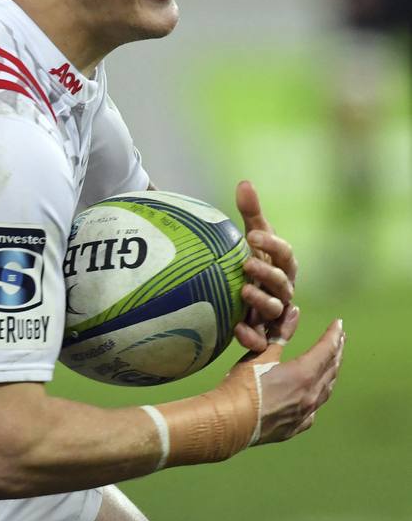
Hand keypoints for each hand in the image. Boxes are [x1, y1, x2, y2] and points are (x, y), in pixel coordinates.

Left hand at [235, 180, 297, 351]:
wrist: (242, 294)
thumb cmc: (251, 260)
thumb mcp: (251, 237)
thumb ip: (250, 213)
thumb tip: (244, 182)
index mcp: (282, 265)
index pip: (284, 253)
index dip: (271, 245)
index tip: (251, 235)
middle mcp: (283, 289)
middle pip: (282, 282)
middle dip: (267, 274)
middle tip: (246, 264)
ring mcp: (274, 312)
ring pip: (274, 309)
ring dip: (261, 301)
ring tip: (242, 292)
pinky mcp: (261, 331)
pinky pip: (261, 338)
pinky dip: (251, 335)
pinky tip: (236, 329)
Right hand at [240, 311, 344, 445]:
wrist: (231, 421)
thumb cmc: (243, 386)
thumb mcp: (259, 356)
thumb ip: (279, 336)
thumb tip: (294, 312)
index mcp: (304, 374)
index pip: (326, 350)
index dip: (333, 335)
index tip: (339, 324)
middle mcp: (310, 395)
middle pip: (331, 370)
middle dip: (336, 353)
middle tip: (339, 340)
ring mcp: (304, 414)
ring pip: (325, 391)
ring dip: (330, 375)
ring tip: (332, 365)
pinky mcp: (295, 427)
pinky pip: (313, 411)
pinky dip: (316, 398)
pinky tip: (312, 398)